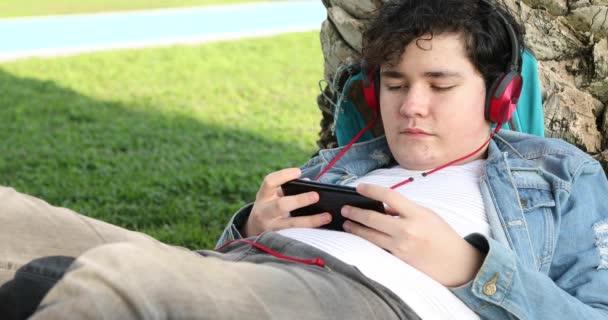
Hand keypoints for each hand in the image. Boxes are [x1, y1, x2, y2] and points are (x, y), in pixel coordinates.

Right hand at [244, 168, 331, 236]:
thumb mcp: (273, 196)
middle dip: (299, 200)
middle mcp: (263, 212)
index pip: (269, 182)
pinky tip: (323, 228)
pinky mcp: (277, 239)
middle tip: (316, 195)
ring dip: (310, 220)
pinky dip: (310, 232)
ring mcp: (270, 228)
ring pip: (291, 225)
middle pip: (281, 205)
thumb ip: (288, 188)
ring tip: (327, 216)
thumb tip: (309, 182)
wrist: (254, 228)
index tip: (299, 172)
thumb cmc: (269, 206)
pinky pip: (296, 235)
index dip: (283, 175)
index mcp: (263, 196)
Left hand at [341, 183, 484, 286]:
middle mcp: (407, 230)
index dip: (371, 190)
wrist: (455, 262)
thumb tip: (384, 208)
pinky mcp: (398, 259)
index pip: (389, 196)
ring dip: (356, 229)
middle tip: (345, 209)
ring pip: (370, 236)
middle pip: (373, 218)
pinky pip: (378, 247)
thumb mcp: (427, 214)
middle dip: (355, 213)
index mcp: (417, 214)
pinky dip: (367, 240)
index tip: (359, 187)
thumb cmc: (442, 235)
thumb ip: (404, 210)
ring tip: (347, 223)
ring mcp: (401, 246)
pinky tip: (360, 236)